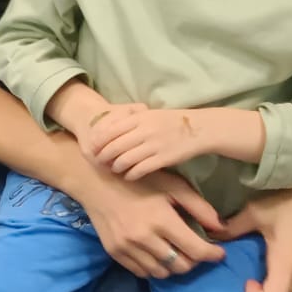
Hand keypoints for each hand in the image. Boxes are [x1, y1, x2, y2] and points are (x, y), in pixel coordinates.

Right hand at [69, 160, 225, 278]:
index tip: (218, 253)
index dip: (212, 255)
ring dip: (173, 266)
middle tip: (195, 250)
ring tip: (176, 253)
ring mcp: (127, 248)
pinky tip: (157, 254)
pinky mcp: (114, 253)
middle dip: (194, 261)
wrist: (96, 183)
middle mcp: (144, 238)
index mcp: (162, 219)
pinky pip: (141, 272)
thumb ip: (199, 207)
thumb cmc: (139, 181)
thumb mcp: (172, 186)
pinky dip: (154, 268)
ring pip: (161, 273)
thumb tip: (221, 228)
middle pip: (180, 266)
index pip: (196, 250)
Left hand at [87, 104, 212, 178]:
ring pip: (125, 160)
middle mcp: (145, 131)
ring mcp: (154, 145)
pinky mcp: (163, 159)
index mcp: (140, 118)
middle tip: (99, 163)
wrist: (199, 129)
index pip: (110, 130)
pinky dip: (130, 175)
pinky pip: (140, 170)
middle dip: (103, 157)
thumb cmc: (171, 122)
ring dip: (116, 167)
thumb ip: (130, 121)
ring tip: (114, 170)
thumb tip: (105, 131)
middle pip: (114, 147)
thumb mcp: (149, 114)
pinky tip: (128, 176)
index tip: (92, 149)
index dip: (98, 142)